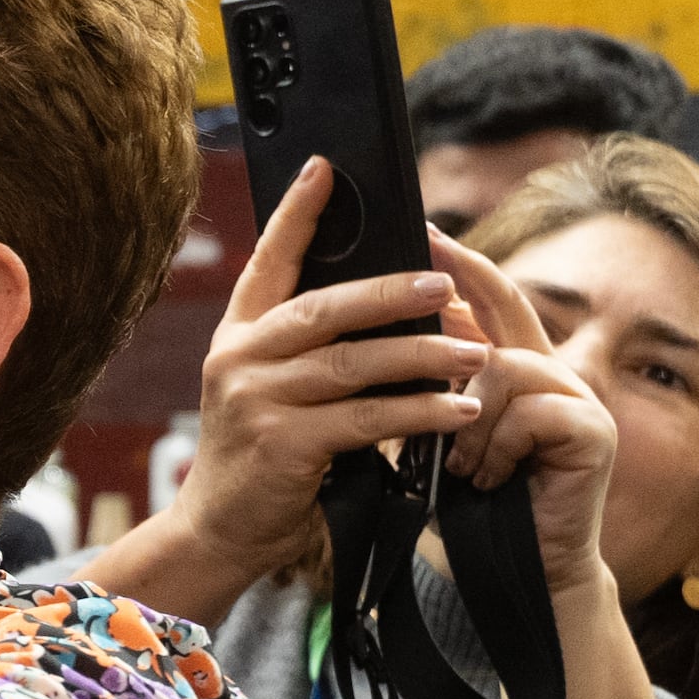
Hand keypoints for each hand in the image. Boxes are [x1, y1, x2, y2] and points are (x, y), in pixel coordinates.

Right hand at [101, 160, 491, 617]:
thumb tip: (394, 304)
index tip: (326, 168)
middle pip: (324, 307)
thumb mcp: (273, 391)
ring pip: (353, 362)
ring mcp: (256, 400)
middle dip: (392, 291)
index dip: (296, 213)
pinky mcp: (282, 443)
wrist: (221, 529)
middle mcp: (240, 358)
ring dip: (424, 357)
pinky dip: (419, 414)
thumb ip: (311, 350)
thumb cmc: (263, 457)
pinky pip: (366, 418)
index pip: (268, 261)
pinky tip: (458, 411)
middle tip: (449, 283)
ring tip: (477, 356)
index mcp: (239, 336)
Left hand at [429, 228, 621, 601]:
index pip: (489, 303)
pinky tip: (488, 479)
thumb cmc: (467, 512)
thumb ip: (423, 391)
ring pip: (503, 369)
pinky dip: (496, 447)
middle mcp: (553, 374)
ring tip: (460, 466)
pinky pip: (529, 412)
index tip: (420, 230)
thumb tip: (372, 338)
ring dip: (466, 420)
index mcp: (515, 371)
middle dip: (460, 287)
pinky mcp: (594, 431)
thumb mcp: (432, 441)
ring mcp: (579, 399)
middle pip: (505, 313)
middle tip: (421, 256)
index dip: (459, 265)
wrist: (511, 576)